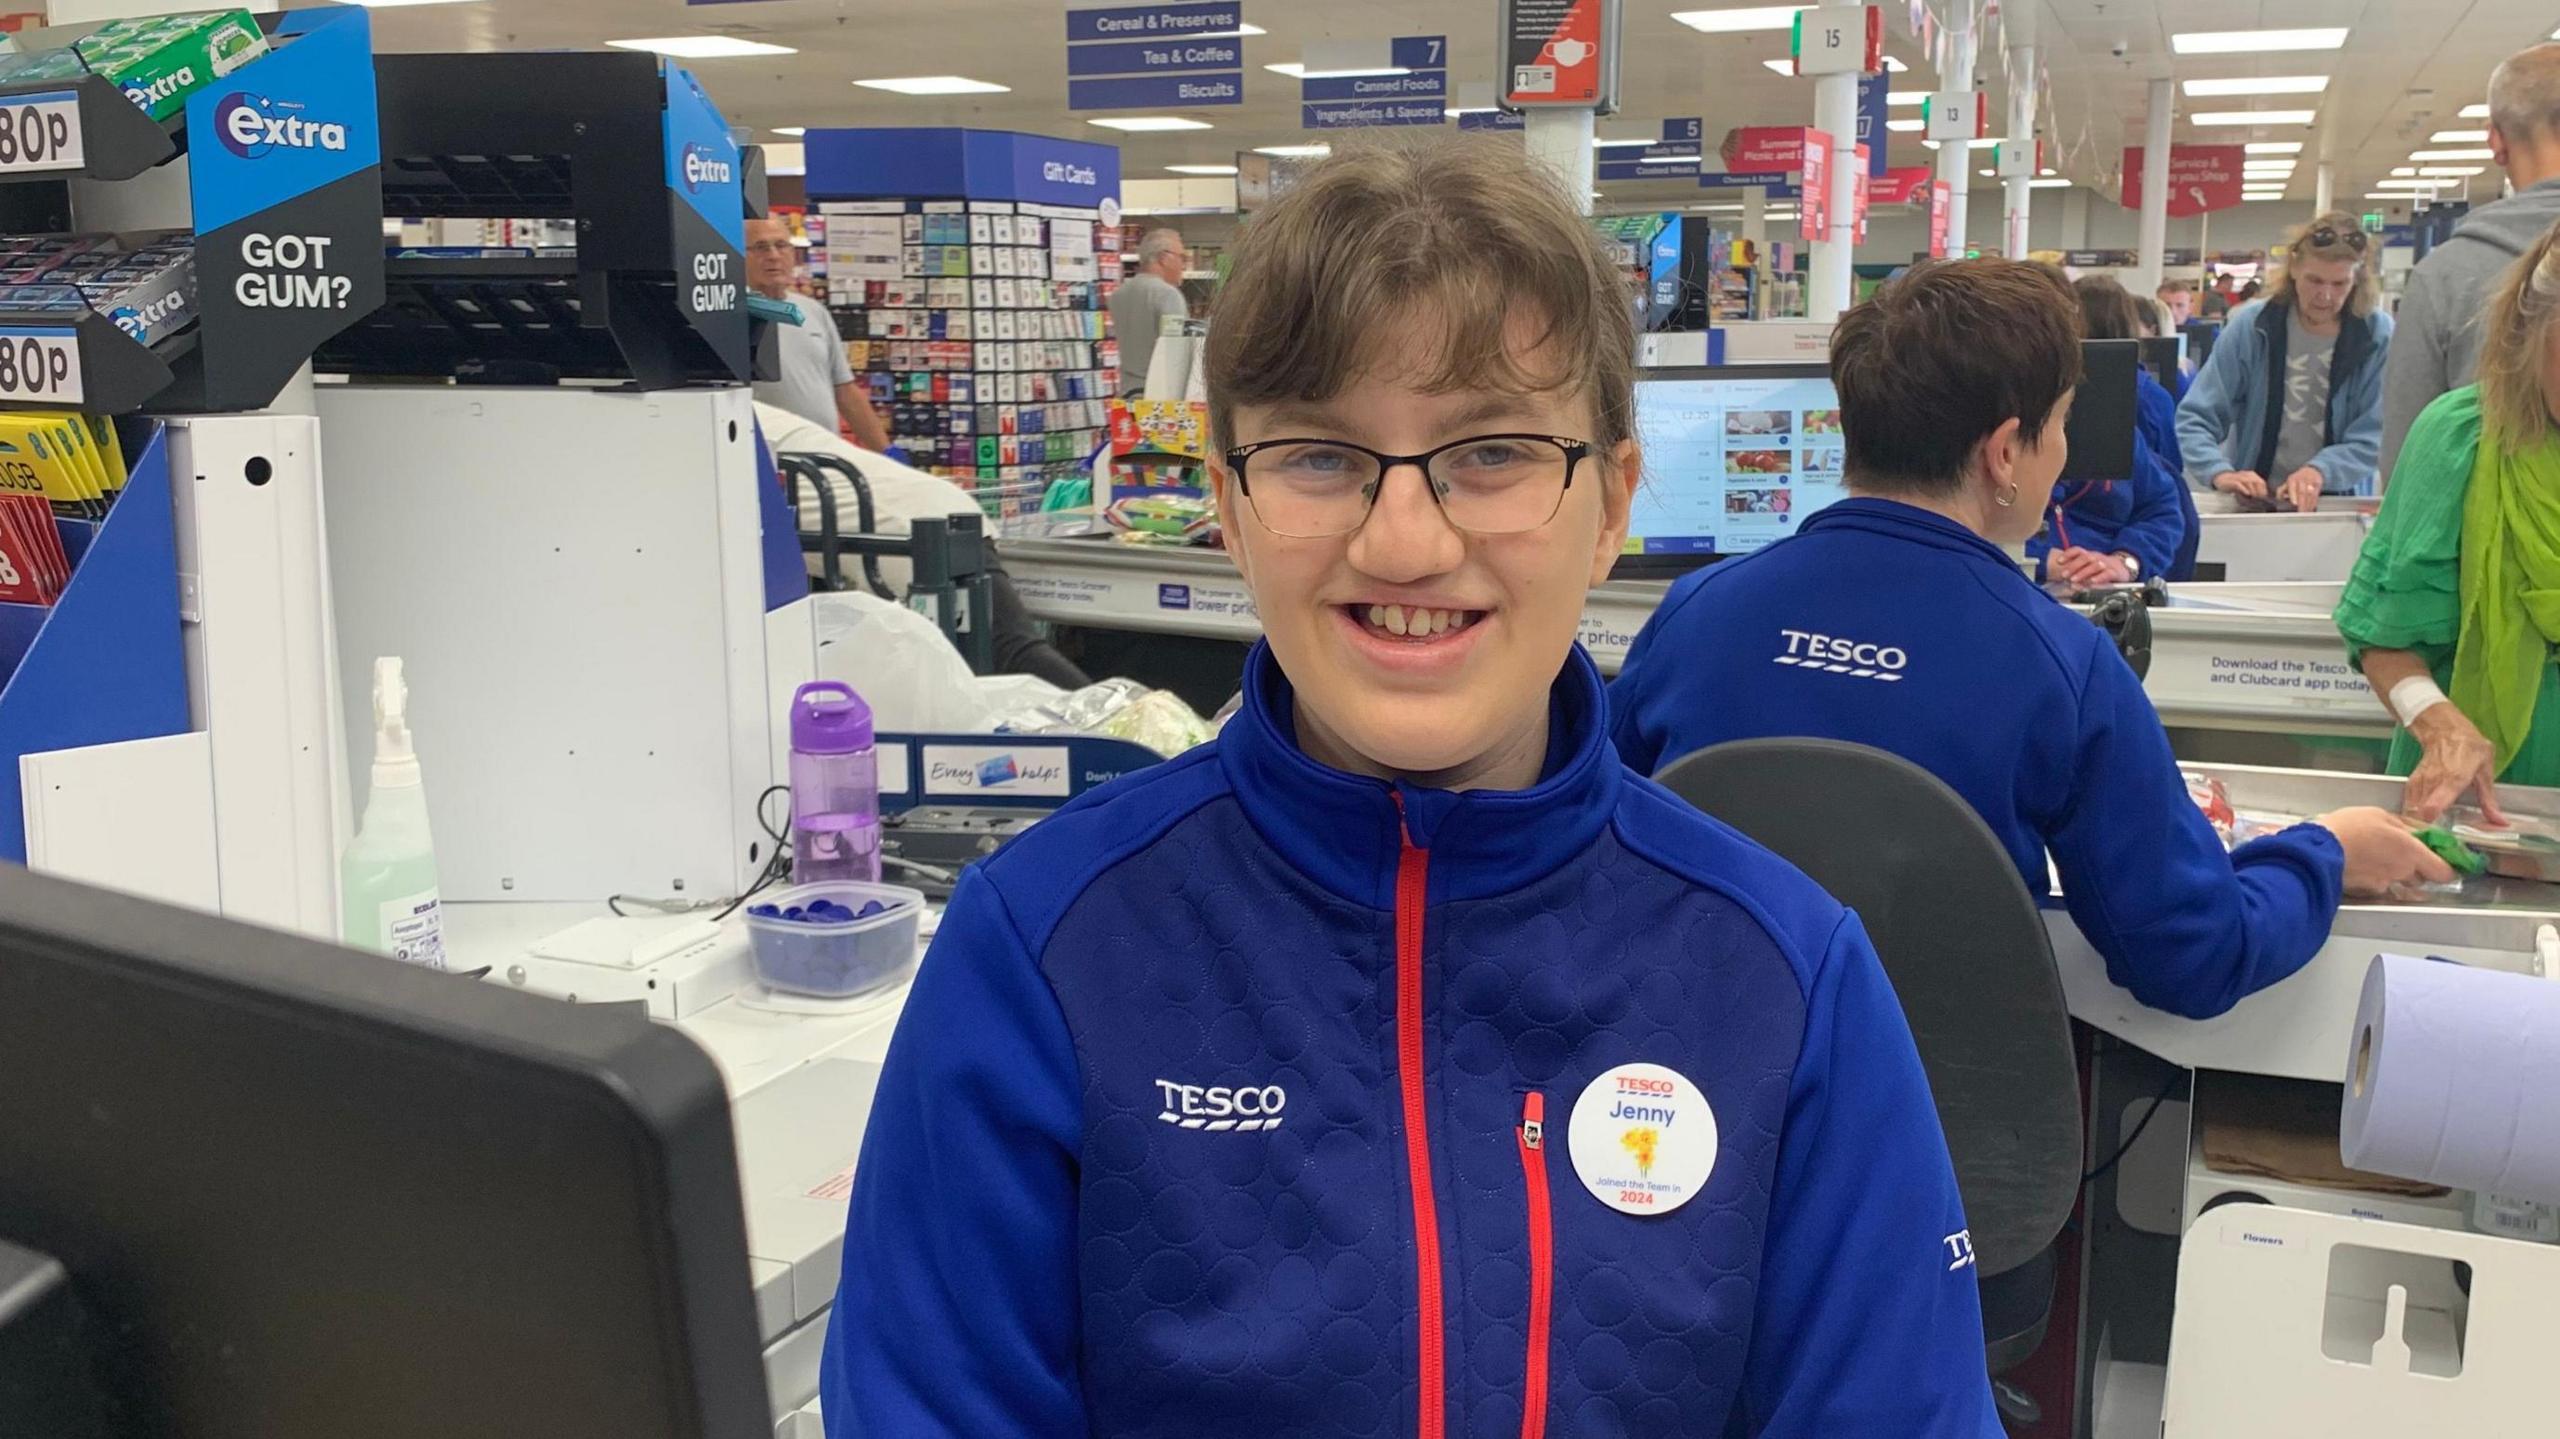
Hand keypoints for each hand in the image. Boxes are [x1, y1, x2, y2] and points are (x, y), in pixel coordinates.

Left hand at [2048, 547, 2133, 588]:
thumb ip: (2075, 569)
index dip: (2068, 554)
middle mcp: (2096, 558)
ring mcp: (2106, 564)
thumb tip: (2058, 574)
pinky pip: (2107, 574)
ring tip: (2074, 580)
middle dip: (2073, 566)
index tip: (2059, 561)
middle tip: (2064, 575)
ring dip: (2083, 573)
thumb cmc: (2101, 568)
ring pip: (2095, 566)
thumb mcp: (2088, 565)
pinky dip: (2099, 578)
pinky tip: (2092, 582)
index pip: (2078, 550)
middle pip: (2085, 558)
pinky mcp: (2114, 573)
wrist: (2123, 568)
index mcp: (2089, 555)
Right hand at [2213, 470, 2268, 500]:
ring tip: (2253, 497)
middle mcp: (2247, 475)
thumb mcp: (2245, 484)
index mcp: (2251, 475)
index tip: (2263, 497)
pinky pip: (2240, 484)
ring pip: (2249, 483)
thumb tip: (2259, 496)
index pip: (2261, 482)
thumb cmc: (2234, 483)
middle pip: (2257, 482)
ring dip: (2253, 490)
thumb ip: (2252, 488)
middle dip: (2259, 490)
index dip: (2263, 490)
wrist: (2221, 478)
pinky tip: (2247, 494)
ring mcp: (2239, 477)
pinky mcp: (2233, 481)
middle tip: (2258, 498)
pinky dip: (2244, 489)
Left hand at [2280, 466, 2323, 512]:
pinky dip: (2314, 503)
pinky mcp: (2318, 484)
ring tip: (2306, 513)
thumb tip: (2279, 499)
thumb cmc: (2296, 480)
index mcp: (2292, 480)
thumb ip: (2281, 491)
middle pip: (2302, 493)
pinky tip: (2312, 509)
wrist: (2311, 471)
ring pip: (2310, 495)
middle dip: (2302, 503)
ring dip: (2308, 505)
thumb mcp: (2287, 483)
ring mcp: (2311, 482)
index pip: (2292, 488)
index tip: (2294, 504)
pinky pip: (2316, 495)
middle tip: (2300, 513)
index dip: (2293, 496)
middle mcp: (2302, 480)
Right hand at [2312, 806, 2457, 897]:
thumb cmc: (2349, 827)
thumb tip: (2419, 834)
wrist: (2317, 850)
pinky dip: (2373, 877)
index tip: (2441, 860)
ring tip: (2373, 857)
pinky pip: (2378, 884)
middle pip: (2420, 877)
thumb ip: (2405, 826)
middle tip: (2398, 852)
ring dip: (2393, 872)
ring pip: (2398, 881)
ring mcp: (2384, 884)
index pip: (2443, 872)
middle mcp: (2402, 872)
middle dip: (2414, 867)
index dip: (2445, 868)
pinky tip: (2359, 864)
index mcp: (2411, 851)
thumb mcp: (2380, 814)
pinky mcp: (2366, 891)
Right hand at [2402, 703, 2508, 826]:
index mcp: (2453, 780)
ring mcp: (2419, 783)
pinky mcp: (2412, 784)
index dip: (2434, 826)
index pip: (2433, 807)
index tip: (2442, 838)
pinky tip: (2423, 823)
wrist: (2445, 730)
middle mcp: (2432, 783)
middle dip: (2428, 832)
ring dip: (2419, 825)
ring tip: (2430, 837)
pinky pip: (2409, 805)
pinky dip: (2414, 816)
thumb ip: (2488, 800)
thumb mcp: (2485, 772)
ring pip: (2412, 812)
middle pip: (2420, 815)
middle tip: (2439, 843)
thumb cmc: (2469, 748)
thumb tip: (2500, 822)